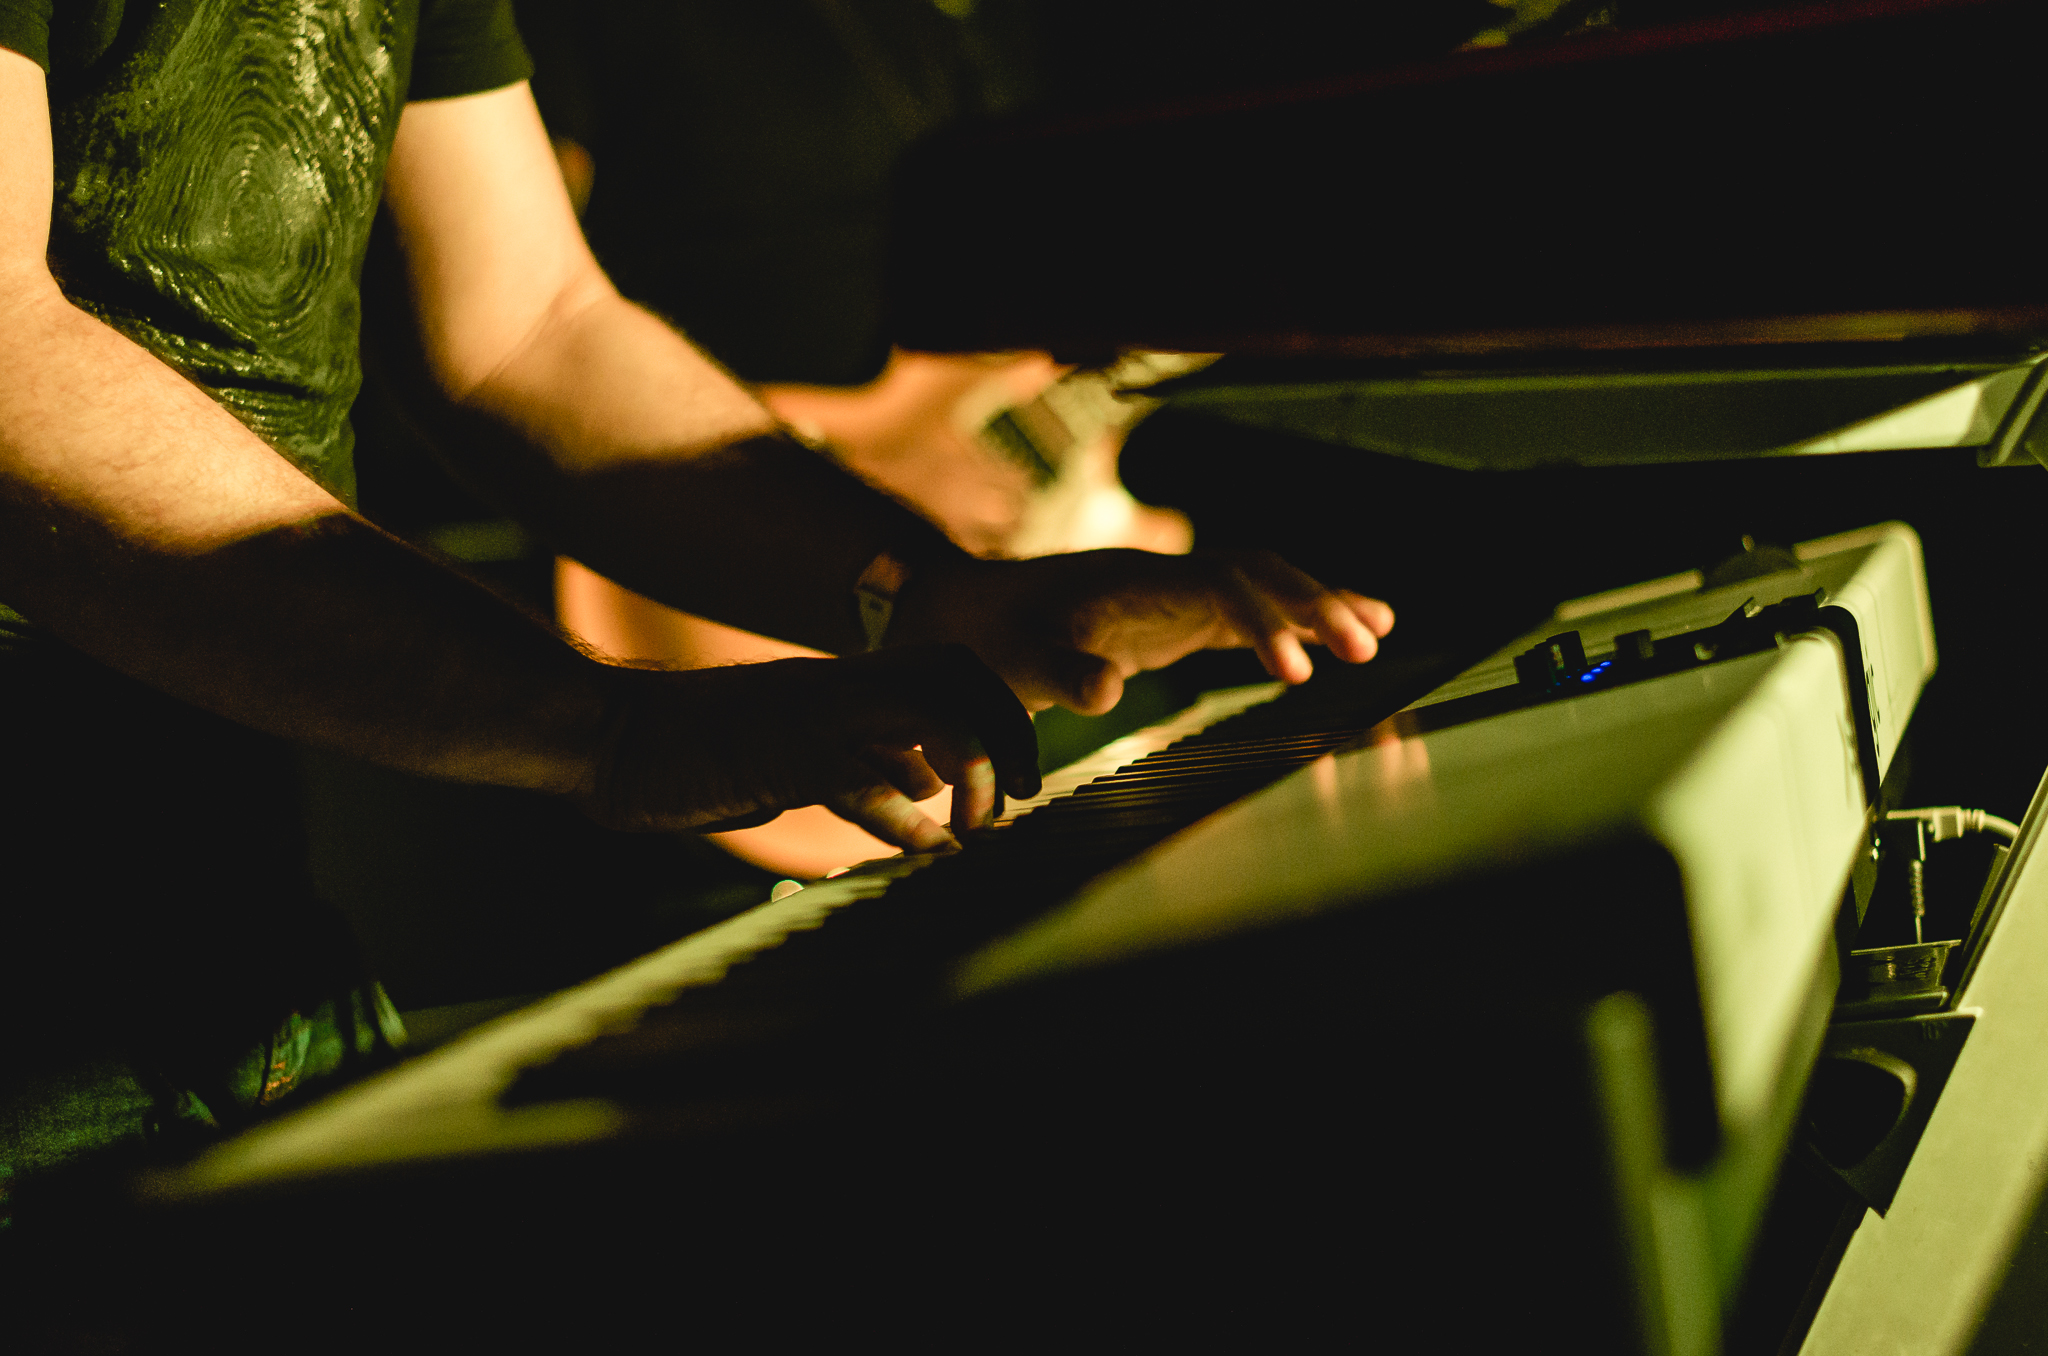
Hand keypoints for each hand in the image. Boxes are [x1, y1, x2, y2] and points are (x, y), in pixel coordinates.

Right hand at [583, 645, 1039, 849]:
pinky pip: (868, 774)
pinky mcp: (783, 754)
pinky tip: (931, 848)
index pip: (950, 669)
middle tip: (1024, 793)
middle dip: (1006, 730)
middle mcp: (839, 686)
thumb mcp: (798, 761)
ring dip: (974, 767)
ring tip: (978, 826)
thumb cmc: (695, 753)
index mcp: (844, 684)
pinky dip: (911, 815)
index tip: (1019, 773)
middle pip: (958, 673)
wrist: (606, 732)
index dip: (998, 712)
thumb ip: (865, 775)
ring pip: (931, 710)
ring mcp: (814, 714)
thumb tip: (923, 804)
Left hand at [894, 550, 1394, 714]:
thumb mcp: (1014, 663)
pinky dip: (1296, 620)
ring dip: (1317, 602)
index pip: (1221, 589)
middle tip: (1366, 645)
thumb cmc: (989, 640)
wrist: (965, 612)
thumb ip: (1060, 674)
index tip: (1296, 672)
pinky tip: (1342, 637)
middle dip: (1313, 604)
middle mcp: (1165, 575)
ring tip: (1380, 631)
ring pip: (1262, 583)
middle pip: (1258, 573)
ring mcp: (1174, 592)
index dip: (1264, 624)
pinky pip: (1249, 608)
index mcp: (1135, 582)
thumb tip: (1106, 689)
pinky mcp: (1178, 615)